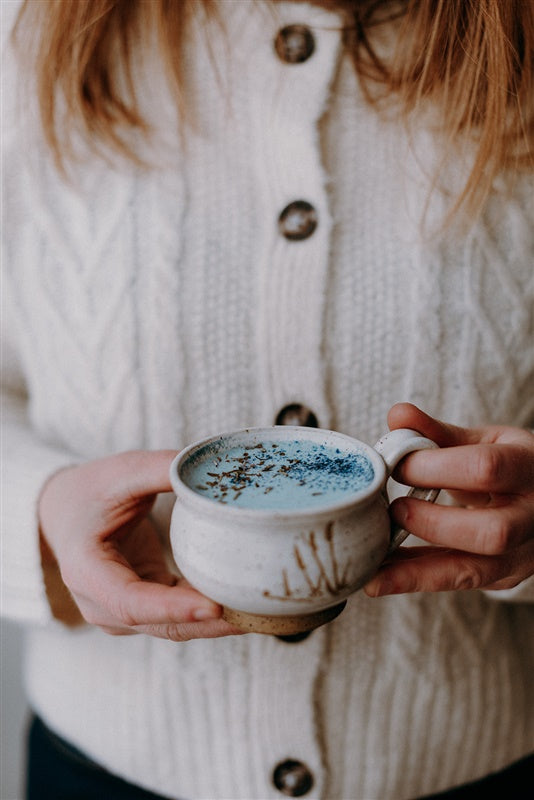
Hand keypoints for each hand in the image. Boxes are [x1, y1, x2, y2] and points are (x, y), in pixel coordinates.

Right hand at [38, 450, 242, 639]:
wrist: (66, 510)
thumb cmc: (91, 490)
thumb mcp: (122, 472)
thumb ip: (162, 468)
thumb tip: (213, 466)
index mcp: (87, 571)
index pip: (131, 601)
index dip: (172, 608)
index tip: (213, 607)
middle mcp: (101, 604)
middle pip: (160, 624)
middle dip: (208, 624)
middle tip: (255, 615)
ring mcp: (122, 613)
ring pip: (173, 627)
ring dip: (215, 624)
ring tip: (261, 614)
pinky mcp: (144, 609)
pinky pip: (180, 617)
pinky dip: (210, 613)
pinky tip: (245, 605)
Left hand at [364, 403, 533, 595]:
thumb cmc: (507, 464)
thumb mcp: (483, 441)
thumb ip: (437, 432)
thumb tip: (396, 415)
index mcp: (528, 467)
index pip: (486, 469)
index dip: (435, 468)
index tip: (397, 465)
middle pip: (493, 532)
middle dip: (434, 523)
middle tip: (395, 509)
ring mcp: (524, 553)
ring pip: (474, 571)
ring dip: (415, 569)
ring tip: (374, 562)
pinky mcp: (505, 576)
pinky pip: (456, 583)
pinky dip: (415, 579)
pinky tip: (380, 575)